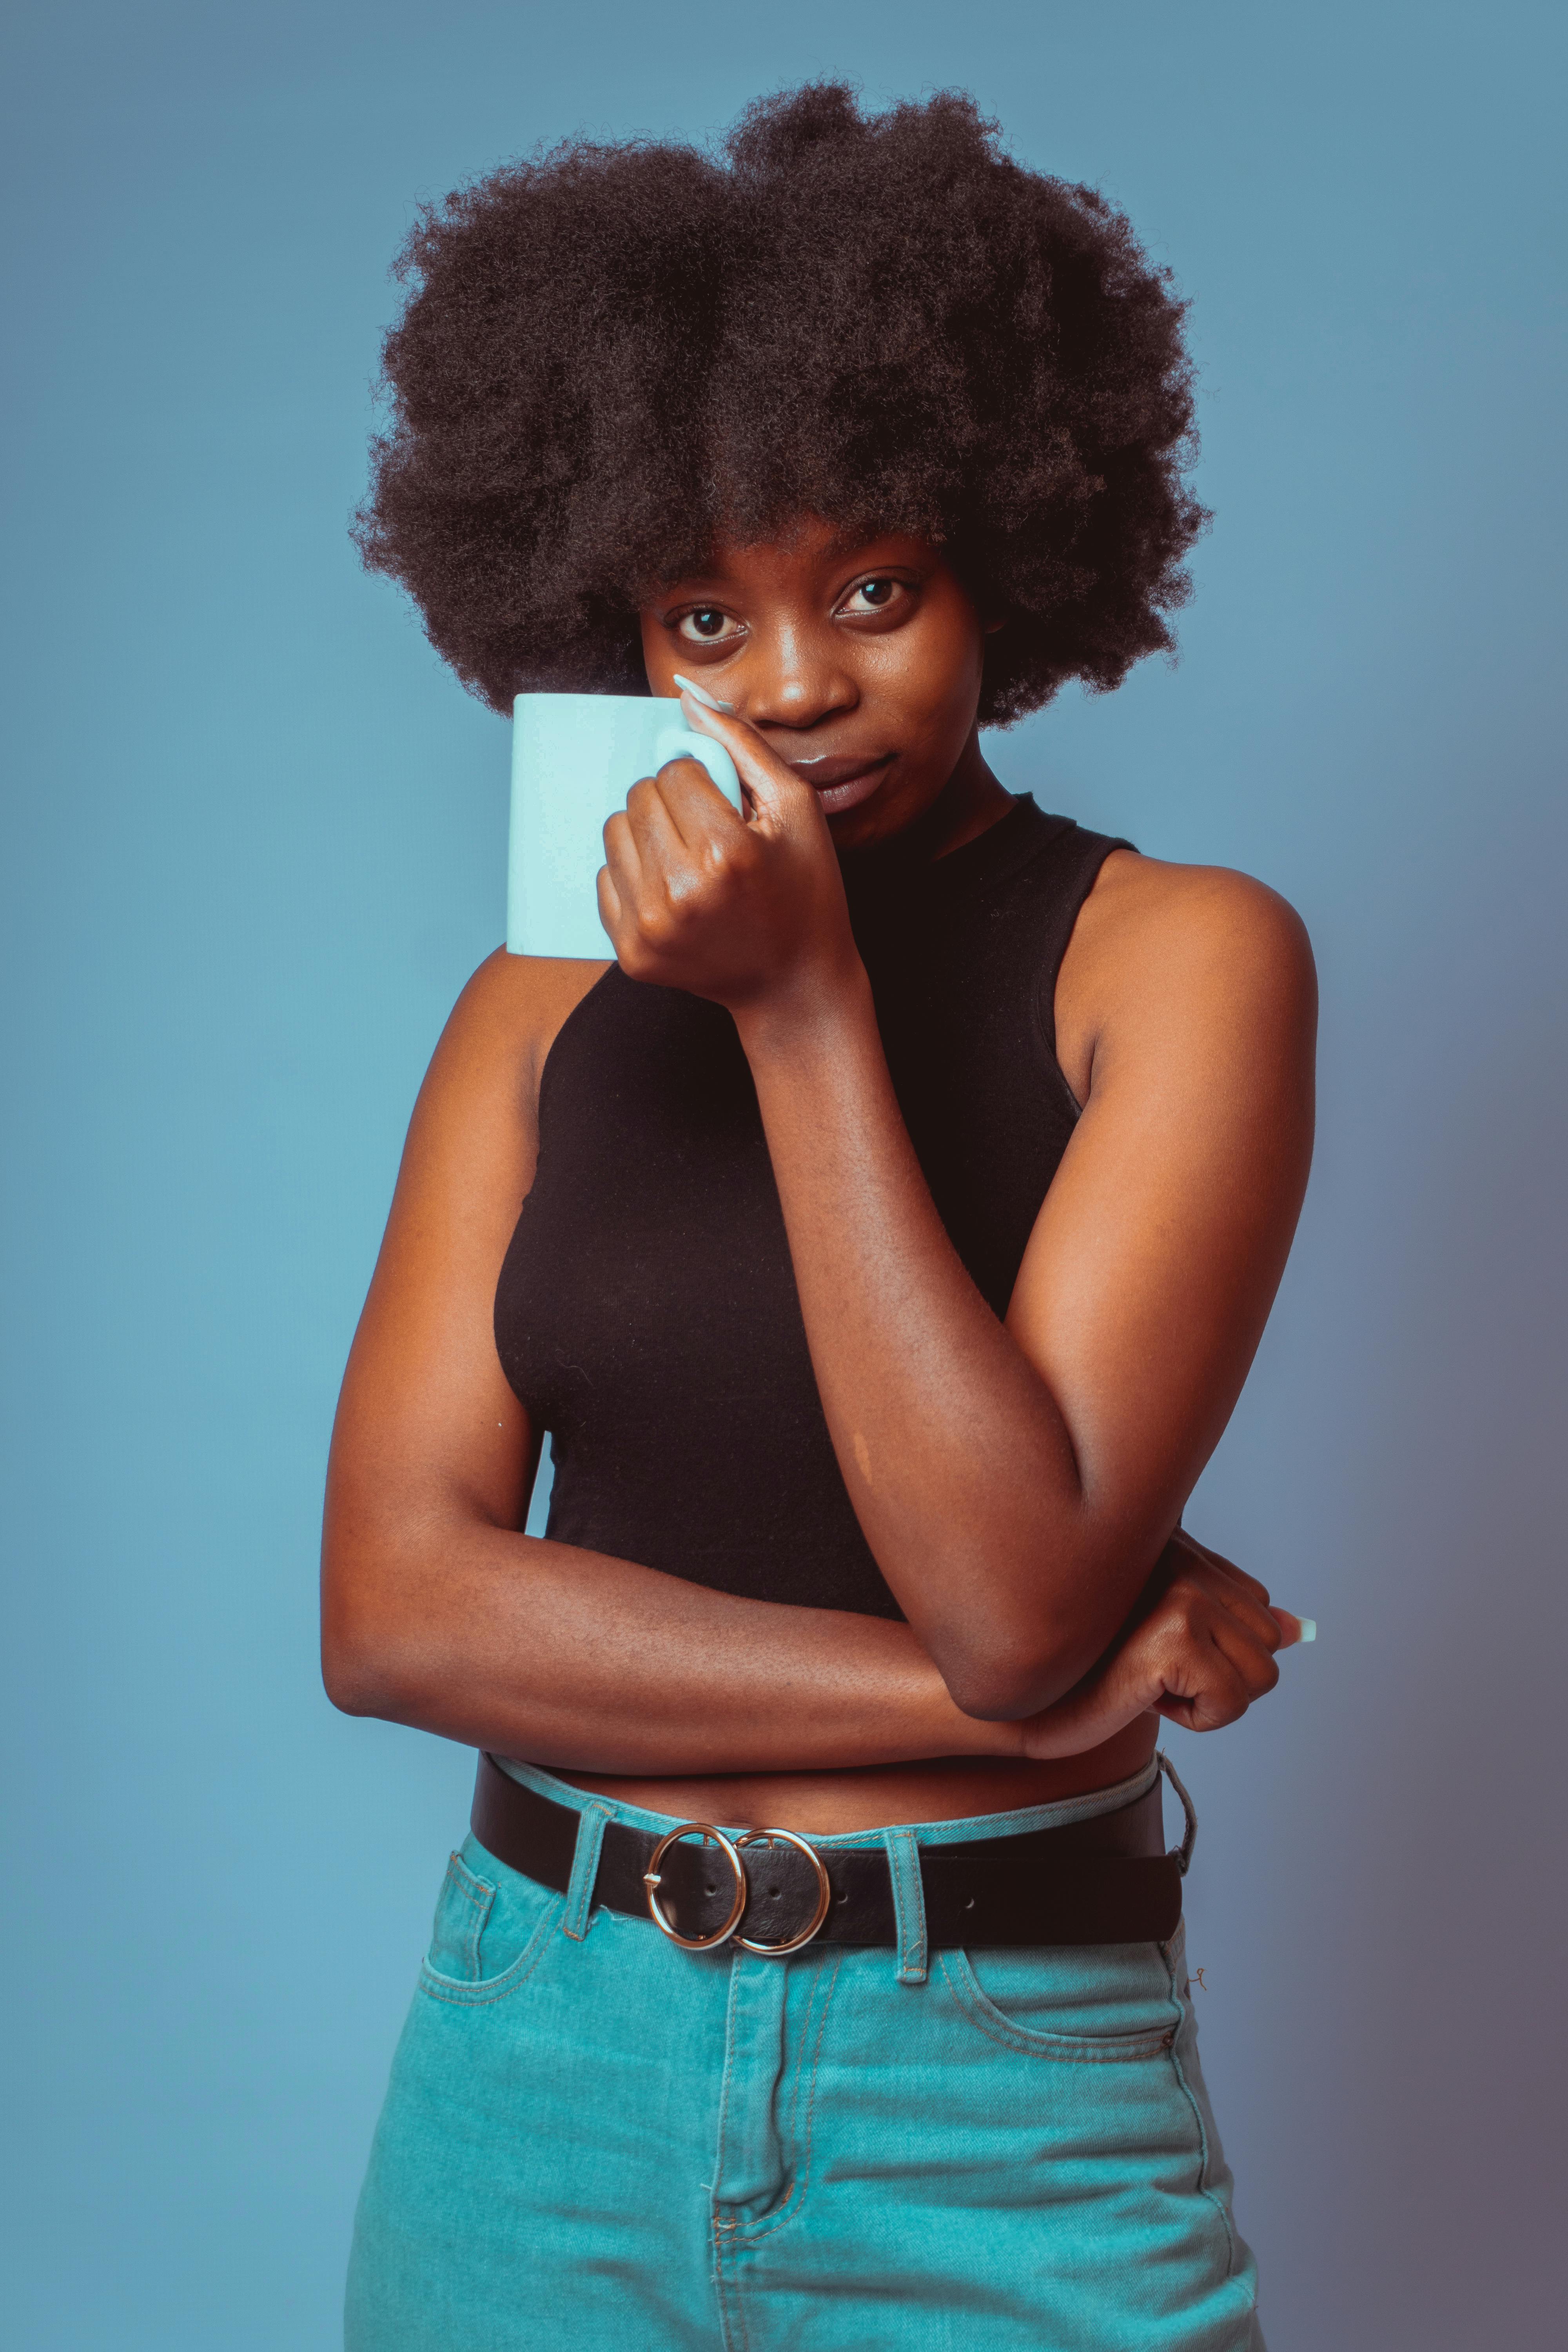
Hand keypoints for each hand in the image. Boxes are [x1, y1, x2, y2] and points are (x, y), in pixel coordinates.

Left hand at [597, 693, 859, 1012]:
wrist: (796, 984)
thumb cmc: (805, 891)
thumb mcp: (795, 809)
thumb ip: (741, 745)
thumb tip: (687, 697)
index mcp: (725, 852)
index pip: (674, 771)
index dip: (702, 781)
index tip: (726, 809)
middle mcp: (680, 892)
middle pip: (639, 797)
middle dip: (672, 803)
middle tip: (706, 833)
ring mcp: (650, 928)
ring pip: (614, 833)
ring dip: (648, 835)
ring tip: (687, 859)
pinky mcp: (631, 954)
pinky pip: (604, 880)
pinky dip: (633, 877)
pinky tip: (672, 894)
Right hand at [1015, 1531, 1309, 1759]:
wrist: (1021, 1699)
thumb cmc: (1086, 1669)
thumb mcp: (1168, 1637)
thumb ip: (1229, 1621)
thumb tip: (1297, 1628)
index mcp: (1179, 1548)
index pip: (1257, 1605)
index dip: (1219, 1648)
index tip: (1162, 1650)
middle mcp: (1183, 1561)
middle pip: (1268, 1643)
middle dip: (1221, 1676)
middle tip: (1153, 1670)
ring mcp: (1180, 1596)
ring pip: (1261, 1677)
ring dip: (1210, 1699)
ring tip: (1150, 1681)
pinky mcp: (1173, 1640)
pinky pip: (1232, 1702)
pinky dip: (1197, 1718)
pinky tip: (1146, 1696)